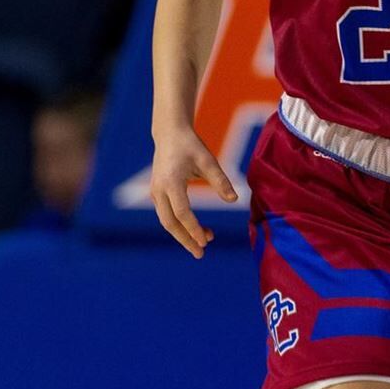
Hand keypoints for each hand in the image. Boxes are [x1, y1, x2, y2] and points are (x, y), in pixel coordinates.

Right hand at [149, 125, 236, 258]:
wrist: (169, 134)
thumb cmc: (191, 146)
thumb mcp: (208, 160)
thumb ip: (221, 180)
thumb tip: (234, 200)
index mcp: (171, 182)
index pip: (182, 212)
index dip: (193, 229)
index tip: (205, 241)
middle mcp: (159, 190)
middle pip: (170, 223)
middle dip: (185, 240)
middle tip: (201, 254)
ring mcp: (155, 193)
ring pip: (167, 221)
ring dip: (183, 234)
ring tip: (205, 242)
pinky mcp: (157, 194)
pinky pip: (166, 215)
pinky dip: (180, 226)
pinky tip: (196, 230)